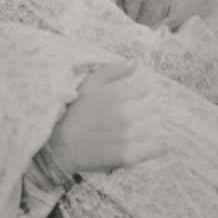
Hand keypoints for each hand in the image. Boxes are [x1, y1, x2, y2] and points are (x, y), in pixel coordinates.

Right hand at [48, 60, 165, 175]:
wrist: (58, 147)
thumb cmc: (72, 113)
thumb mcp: (88, 85)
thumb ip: (113, 71)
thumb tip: (136, 62)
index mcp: (117, 94)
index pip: (147, 86)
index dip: (142, 90)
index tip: (136, 95)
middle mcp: (126, 114)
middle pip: (153, 105)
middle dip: (145, 107)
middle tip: (134, 113)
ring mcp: (129, 136)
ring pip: (156, 124)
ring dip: (149, 123)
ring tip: (137, 126)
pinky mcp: (129, 156)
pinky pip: (158, 147)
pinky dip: (159, 144)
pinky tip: (152, 142)